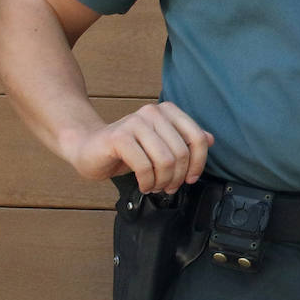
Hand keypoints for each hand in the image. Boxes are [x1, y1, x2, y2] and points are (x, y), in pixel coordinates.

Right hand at [67, 101, 213, 193]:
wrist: (88, 147)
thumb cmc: (127, 149)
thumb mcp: (160, 144)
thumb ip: (185, 140)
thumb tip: (211, 139)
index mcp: (168, 111)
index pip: (197, 138)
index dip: (198, 163)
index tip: (190, 178)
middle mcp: (152, 112)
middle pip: (181, 152)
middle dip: (178, 177)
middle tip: (168, 187)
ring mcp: (135, 122)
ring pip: (165, 160)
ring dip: (163, 181)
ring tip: (155, 187)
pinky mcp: (119, 137)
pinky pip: (145, 166)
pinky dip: (147, 182)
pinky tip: (143, 185)